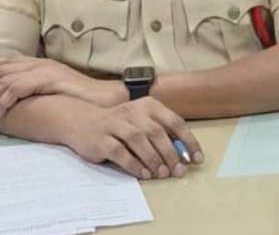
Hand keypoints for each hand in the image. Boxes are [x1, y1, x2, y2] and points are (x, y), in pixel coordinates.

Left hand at [0, 56, 122, 120]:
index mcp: (43, 63)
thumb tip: (21, 98)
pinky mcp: (47, 80)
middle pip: (3, 68)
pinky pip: (17, 89)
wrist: (103, 98)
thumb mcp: (56, 89)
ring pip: (6, 79)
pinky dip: (4, 101)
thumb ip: (39, 88)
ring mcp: (45, 70)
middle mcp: (41, 63)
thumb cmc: (82, 98)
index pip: (10, 60)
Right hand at [66, 98, 202, 179]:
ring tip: (162, 174)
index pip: (175, 122)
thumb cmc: (120, 125)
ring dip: (154, 159)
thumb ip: (160, 134)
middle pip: (158, 133)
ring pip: (140, 141)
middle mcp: (133, 112)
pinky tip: (144, 174)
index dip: (188, 141)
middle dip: (171, 154)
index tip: (196, 159)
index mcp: (149, 106)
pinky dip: (134, 164)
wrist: (81, 122)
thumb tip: (182, 154)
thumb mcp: (142, 123)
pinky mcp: (101, 139)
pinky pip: (120, 153)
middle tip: (178, 171)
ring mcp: (116, 124)